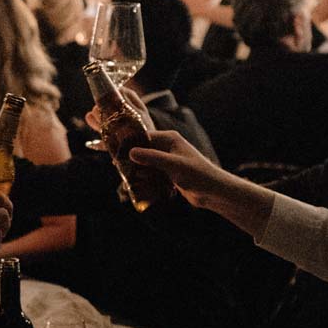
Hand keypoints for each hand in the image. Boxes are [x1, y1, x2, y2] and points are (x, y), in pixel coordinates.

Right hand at [126, 130, 268, 226]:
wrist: (213, 191)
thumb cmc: (198, 175)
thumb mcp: (173, 165)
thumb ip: (152, 158)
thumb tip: (130, 152)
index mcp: (169, 138)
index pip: (143, 136)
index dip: (128, 143)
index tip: (114, 151)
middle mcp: (167, 146)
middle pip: (142, 148)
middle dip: (130, 155)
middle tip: (114, 163)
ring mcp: (167, 159)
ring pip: (145, 160)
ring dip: (135, 167)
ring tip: (121, 173)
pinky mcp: (168, 171)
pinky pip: (150, 170)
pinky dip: (142, 175)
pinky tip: (133, 181)